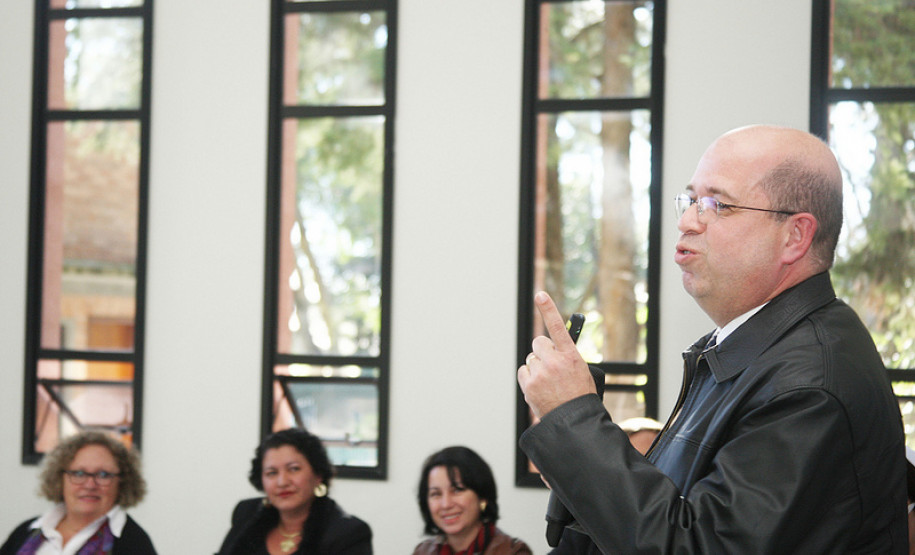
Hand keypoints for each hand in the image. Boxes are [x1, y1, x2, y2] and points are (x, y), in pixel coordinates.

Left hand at [517, 291, 595, 418]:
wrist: (574, 420)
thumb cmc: (579, 395)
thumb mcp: (581, 371)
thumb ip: (566, 355)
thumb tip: (553, 347)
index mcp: (571, 356)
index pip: (557, 327)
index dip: (548, 309)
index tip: (540, 294)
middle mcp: (554, 361)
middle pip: (538, 343)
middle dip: (543, 351)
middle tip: (551, 365)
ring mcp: (540, 373)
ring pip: (531, 359)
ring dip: (537, 367)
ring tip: (549, 382)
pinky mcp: (529, 384)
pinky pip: (524, 371)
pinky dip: (529, 377)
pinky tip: (540, 387)